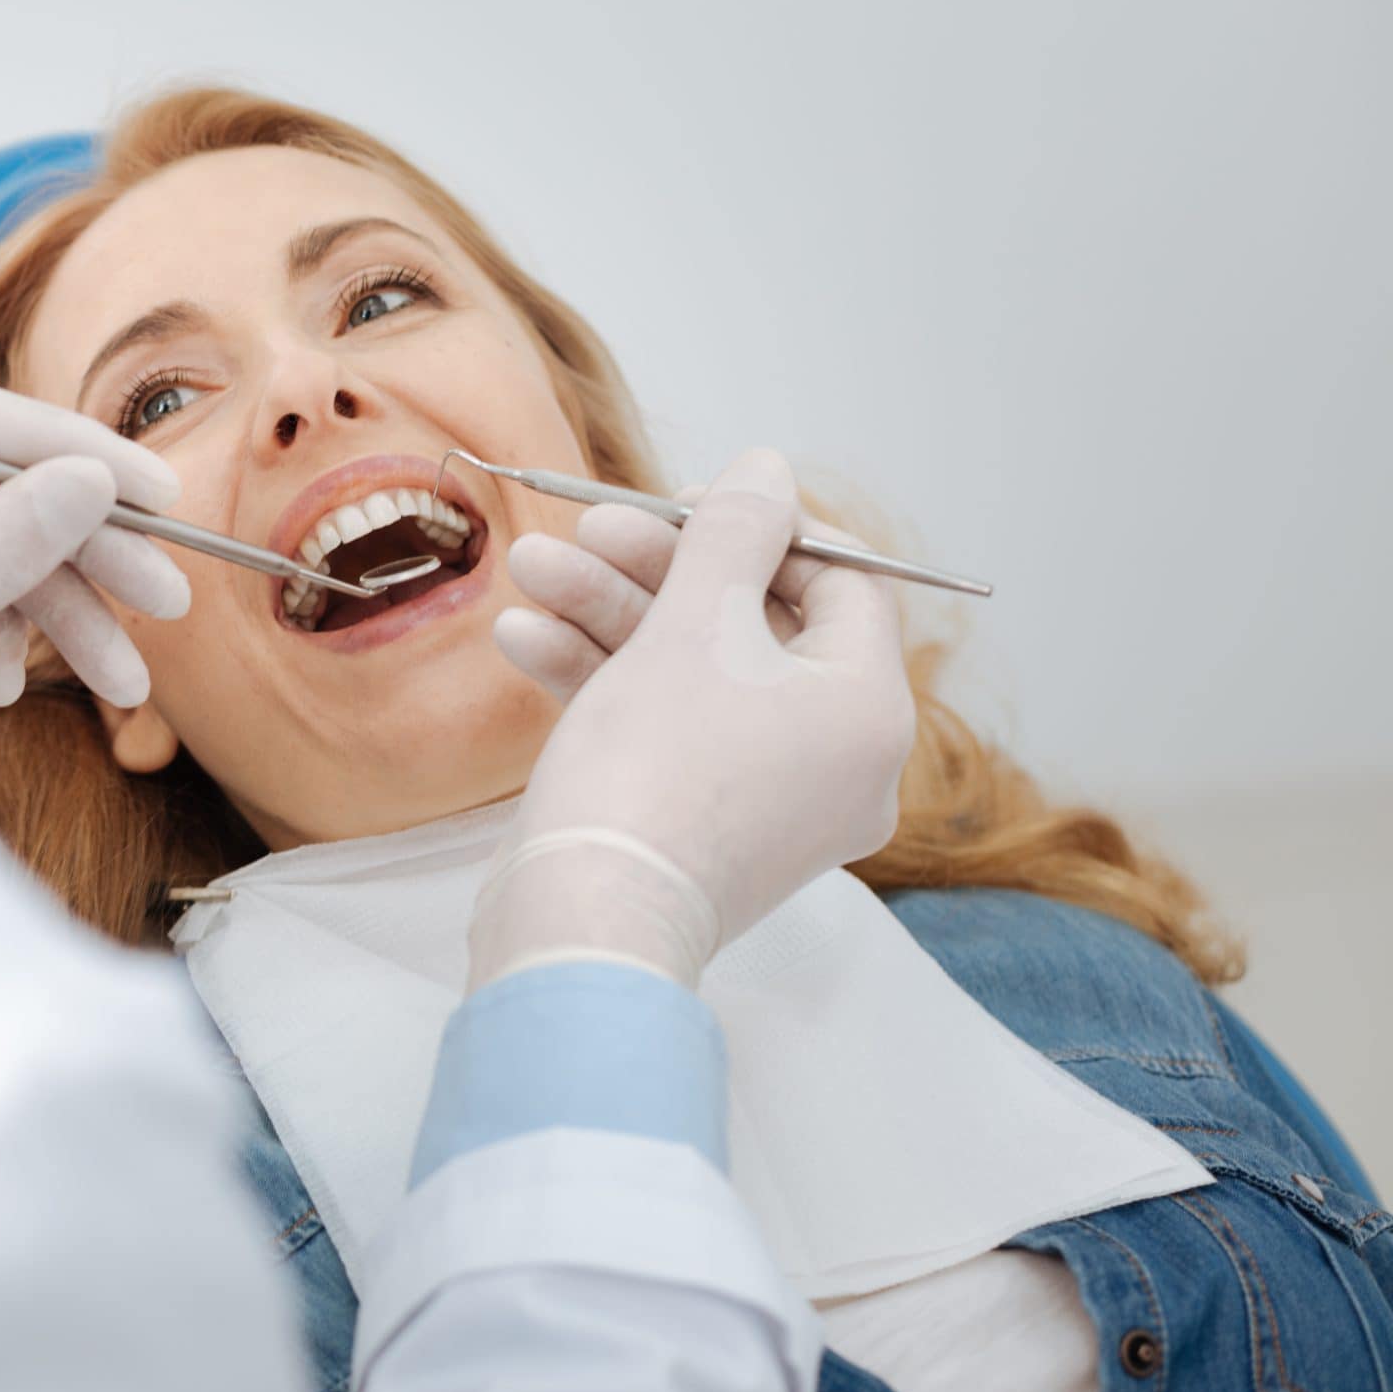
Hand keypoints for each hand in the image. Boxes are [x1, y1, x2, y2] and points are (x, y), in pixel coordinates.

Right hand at [468, 450, 915, 987]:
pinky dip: (607, 682)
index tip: (685, 500)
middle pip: (755, 624)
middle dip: (655, 568)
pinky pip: (672, 731)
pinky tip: (525, 638)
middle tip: (587, 528)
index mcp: (867, 710)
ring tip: (531, 571)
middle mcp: (837, 760)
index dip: (764, 528)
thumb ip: (732, 534)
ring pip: (698, 676)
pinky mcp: (703, 826)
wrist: (586, 921)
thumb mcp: (692, 624)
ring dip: (610, 614)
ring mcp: (770, 801)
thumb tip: (768, 470)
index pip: (842, 583)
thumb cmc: (655, 768)